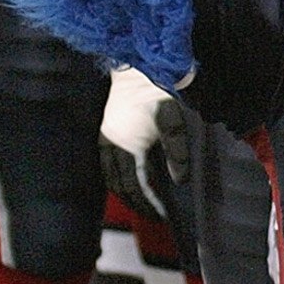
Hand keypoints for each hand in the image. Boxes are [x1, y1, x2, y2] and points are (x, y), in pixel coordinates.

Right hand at [99, 65, 189, 217]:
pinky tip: (124, 183)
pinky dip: (114, 180)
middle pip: (122, 186)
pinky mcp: (103, 132)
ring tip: (140, 205)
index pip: (139, 184)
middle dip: (137, 203)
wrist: (136, 66)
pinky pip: (105, 165)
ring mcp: (105, 139)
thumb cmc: (158, 91)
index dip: (150, 203)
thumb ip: (177, 151)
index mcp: (131, 145)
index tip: (162, 216)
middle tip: (152, 216)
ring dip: (124, 194)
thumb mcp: (174, 120)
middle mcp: (113, 146)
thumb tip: (180, 180)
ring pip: (110, 178)